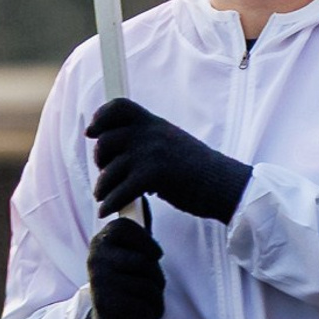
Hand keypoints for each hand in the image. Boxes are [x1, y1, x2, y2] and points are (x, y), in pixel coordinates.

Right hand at [81, 216, 164, 318]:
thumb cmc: (130, 283)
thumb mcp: (135, 254)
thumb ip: (140, 231)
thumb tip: (142, 196)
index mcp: (102, 240)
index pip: (126, 227)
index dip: (147, 242)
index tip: (154, 255)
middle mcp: (95, 257)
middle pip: (145, 261)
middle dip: (157, 278)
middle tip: (149, 286)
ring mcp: (98, 279)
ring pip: (148, 286)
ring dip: (155, 299)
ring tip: (144, 302)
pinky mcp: (103, 302)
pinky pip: (143, 306)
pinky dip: (148, 314)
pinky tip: (138, 315)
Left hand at [89, 98, 252, 224]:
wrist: (226, 186)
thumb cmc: (203, 171)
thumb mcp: (176, 144)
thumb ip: (151, 142)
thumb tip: (124, 155)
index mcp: (156, 124)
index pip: (120, 107)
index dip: (101, 117)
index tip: (92, 132)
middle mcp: (151, 134)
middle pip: (105, 140)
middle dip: (100, 159)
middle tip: (105, 173)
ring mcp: (151, 153)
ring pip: (109, 169)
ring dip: (102, 187)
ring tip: (102, 197)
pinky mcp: (153, 175)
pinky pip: (120, 190)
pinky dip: (110, 203)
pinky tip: (106, 211)